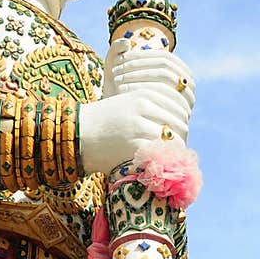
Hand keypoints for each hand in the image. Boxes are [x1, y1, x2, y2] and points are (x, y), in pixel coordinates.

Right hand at [79, 45, 196, 175]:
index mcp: (144, 94)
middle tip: (177, 148)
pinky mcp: (134, 146)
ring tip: (169, 158)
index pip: (179, 104)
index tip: (178, 131)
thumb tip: (180, 119)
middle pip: (179, 122)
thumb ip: (152, 107)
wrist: (77, 135)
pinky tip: (158, 163)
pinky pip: (160, 153)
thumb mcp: (127, 103)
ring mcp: (139, 127)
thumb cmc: (103, 122)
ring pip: (173, 139)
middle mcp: (144, 107)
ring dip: (175, 150)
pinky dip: (163, 160)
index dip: (182, 119)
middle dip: (181, 136)